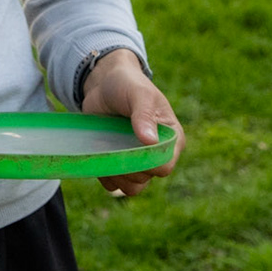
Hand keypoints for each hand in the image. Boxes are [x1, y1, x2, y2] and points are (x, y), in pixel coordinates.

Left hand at [79, 49, 184, 197]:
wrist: (104, 84)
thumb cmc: (127, 84)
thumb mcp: (138, 94)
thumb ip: (144, 115)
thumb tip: (150, 141)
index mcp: (172, 139)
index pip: (165, 166)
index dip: (146, 162)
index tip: (128, 144)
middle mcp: (158, 154)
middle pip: (145, 179)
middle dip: (125, 165)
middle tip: (111, 141)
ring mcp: (138, 161)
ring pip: (130, 187)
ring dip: (114, 172)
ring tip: (104, 146)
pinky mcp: (119, 165)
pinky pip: (112, 184)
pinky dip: (103, 174)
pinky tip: (99, 152)